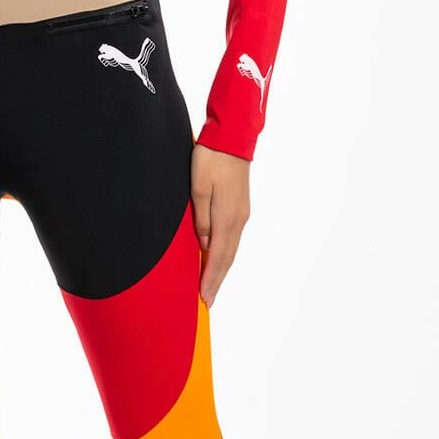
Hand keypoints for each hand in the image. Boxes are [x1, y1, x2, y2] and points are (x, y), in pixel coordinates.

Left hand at [190, 143, 250, 307]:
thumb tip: (205, 244)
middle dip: (216, 281)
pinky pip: (231, 238)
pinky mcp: (240, 207)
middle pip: (227, 259)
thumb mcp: (197, 189)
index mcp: (226, 218)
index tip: (204, 299)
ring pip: (230, 250)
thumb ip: (201, 220)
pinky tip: (216, 260)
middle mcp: (238, 220)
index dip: (210, 280)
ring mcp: (241, 214)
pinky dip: (224, 255)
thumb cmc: (211, 160)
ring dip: (220, 270)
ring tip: (211, 286)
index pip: (217, 258)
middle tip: (207, 301)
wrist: (231, 138)